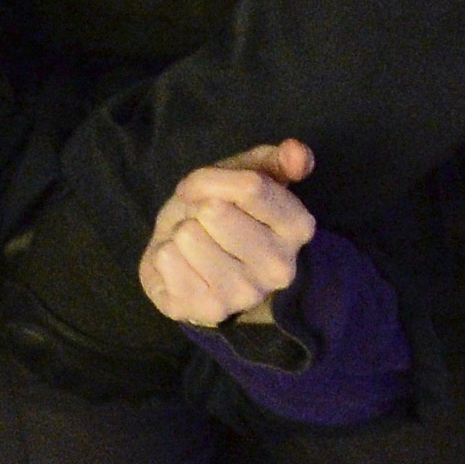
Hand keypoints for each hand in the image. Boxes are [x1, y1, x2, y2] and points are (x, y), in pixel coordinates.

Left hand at [140, 140, 315, 332]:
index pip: (251, 186)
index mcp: (299, 228)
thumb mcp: (247, 177)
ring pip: (187, 235)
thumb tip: (298, 151)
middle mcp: (280, 268)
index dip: (210, 179)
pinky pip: (166, 259)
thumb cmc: (226, 216)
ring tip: (196, 245)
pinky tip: (183, 266)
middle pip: (214, 211)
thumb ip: (275, 160)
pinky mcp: (207, 311)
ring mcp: (245, 294)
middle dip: (198, 208)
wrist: (197, 267)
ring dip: (181, 233)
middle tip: (203, 223)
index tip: (197, 186)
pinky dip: (165, 255)